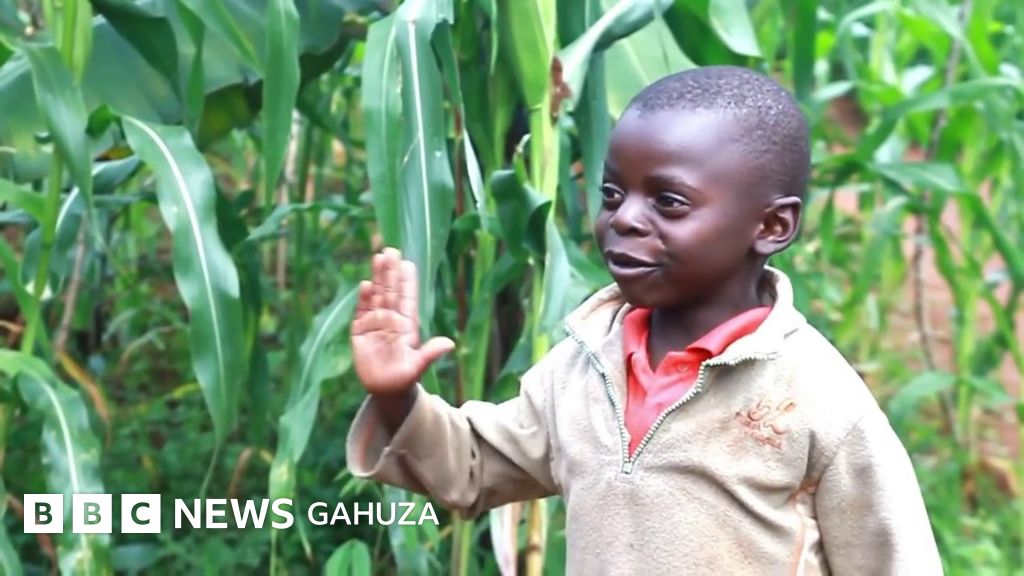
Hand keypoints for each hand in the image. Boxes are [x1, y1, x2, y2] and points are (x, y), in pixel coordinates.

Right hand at [351, 247, 455, 395]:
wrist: (386, 390)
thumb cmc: (405, 378)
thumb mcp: (418, 367)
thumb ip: (430, 354)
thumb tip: (450, 343)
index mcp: (408, 325)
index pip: (407, 299)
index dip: (407, 281)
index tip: (407, 263)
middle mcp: (392, 320)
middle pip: (391, 291)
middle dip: (390, 272)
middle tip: (390, 250)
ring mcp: (376, 324)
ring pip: (377, 296)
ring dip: (377, 278)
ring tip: (378, 258)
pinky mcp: (360, 332)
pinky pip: (362, 312)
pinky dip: (363, 299)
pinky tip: (365, 284)